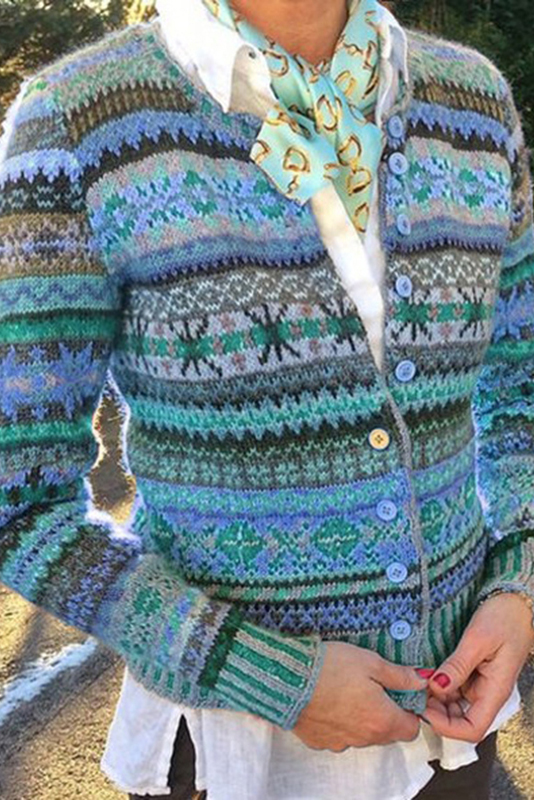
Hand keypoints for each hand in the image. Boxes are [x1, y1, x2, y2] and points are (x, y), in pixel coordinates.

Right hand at [293, 641, 427, 750]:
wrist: (288, 677)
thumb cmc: (331, 666)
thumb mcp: (371, 662)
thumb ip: (399, 675)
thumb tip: (421, 681)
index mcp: (382, 720)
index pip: (411, 728)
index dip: (409, 711)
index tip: (401, 693)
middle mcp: (364, 738)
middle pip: (387, 733)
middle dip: (386, 713)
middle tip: (373, 686)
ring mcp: (340, 742)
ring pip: (362, 735)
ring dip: (362, 718)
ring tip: (348, 690)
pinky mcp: (320, 741)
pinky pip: (339, 735)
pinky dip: (339, 722)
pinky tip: (330, 700)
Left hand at [424, 592, 533, 742]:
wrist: (515, 600)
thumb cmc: (504, 617)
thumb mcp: (478, 639)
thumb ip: (458, 665)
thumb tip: (436, 687)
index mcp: (495, 691)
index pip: (472, 729)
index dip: (446, 726)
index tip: (424, 709)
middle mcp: (487, 692)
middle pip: (459, 720)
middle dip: (435, 712)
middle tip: (413, 692)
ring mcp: (479, 683)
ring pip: (453, 705)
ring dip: (434, 699)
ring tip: (416, 681)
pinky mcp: (472, 672)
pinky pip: (453, 688)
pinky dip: (438, 685)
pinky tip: (425, 673)